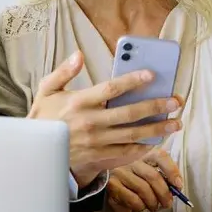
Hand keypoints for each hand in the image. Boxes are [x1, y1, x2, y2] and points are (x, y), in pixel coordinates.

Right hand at [27, 51, 181, 179]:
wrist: (36, 153)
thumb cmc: (44, 118)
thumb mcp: (46, 91)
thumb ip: (63, 72)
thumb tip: (79, 55)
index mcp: (79, 102)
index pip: (111, 89)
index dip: (132, 80)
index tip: (151, 74)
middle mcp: (90, 123)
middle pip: (129, 114)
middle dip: (155, 106)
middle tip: (175, 101)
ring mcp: (96, 142)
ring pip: (133, 135)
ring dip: (157, 129)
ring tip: (175, 123)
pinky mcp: (99, 157)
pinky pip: (126, 153)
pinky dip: (143, 148)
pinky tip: (157, 141)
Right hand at [104, 150, 183, 211]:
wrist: (109, 195)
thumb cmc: (133, 186)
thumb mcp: (149, 178)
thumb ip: (163, 178)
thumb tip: (176, 187)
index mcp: (143, 154)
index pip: (160, 156)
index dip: (172, 171)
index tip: (178, 185)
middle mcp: (130, 159)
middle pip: (153, 175)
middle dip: (164, 193)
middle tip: (167, 203)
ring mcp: (120, 171)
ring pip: (144, 189)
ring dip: (152, 202)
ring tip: (153, 206)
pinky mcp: (112, 185)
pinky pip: (133, 199)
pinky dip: (140, 207)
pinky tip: (139, 207)